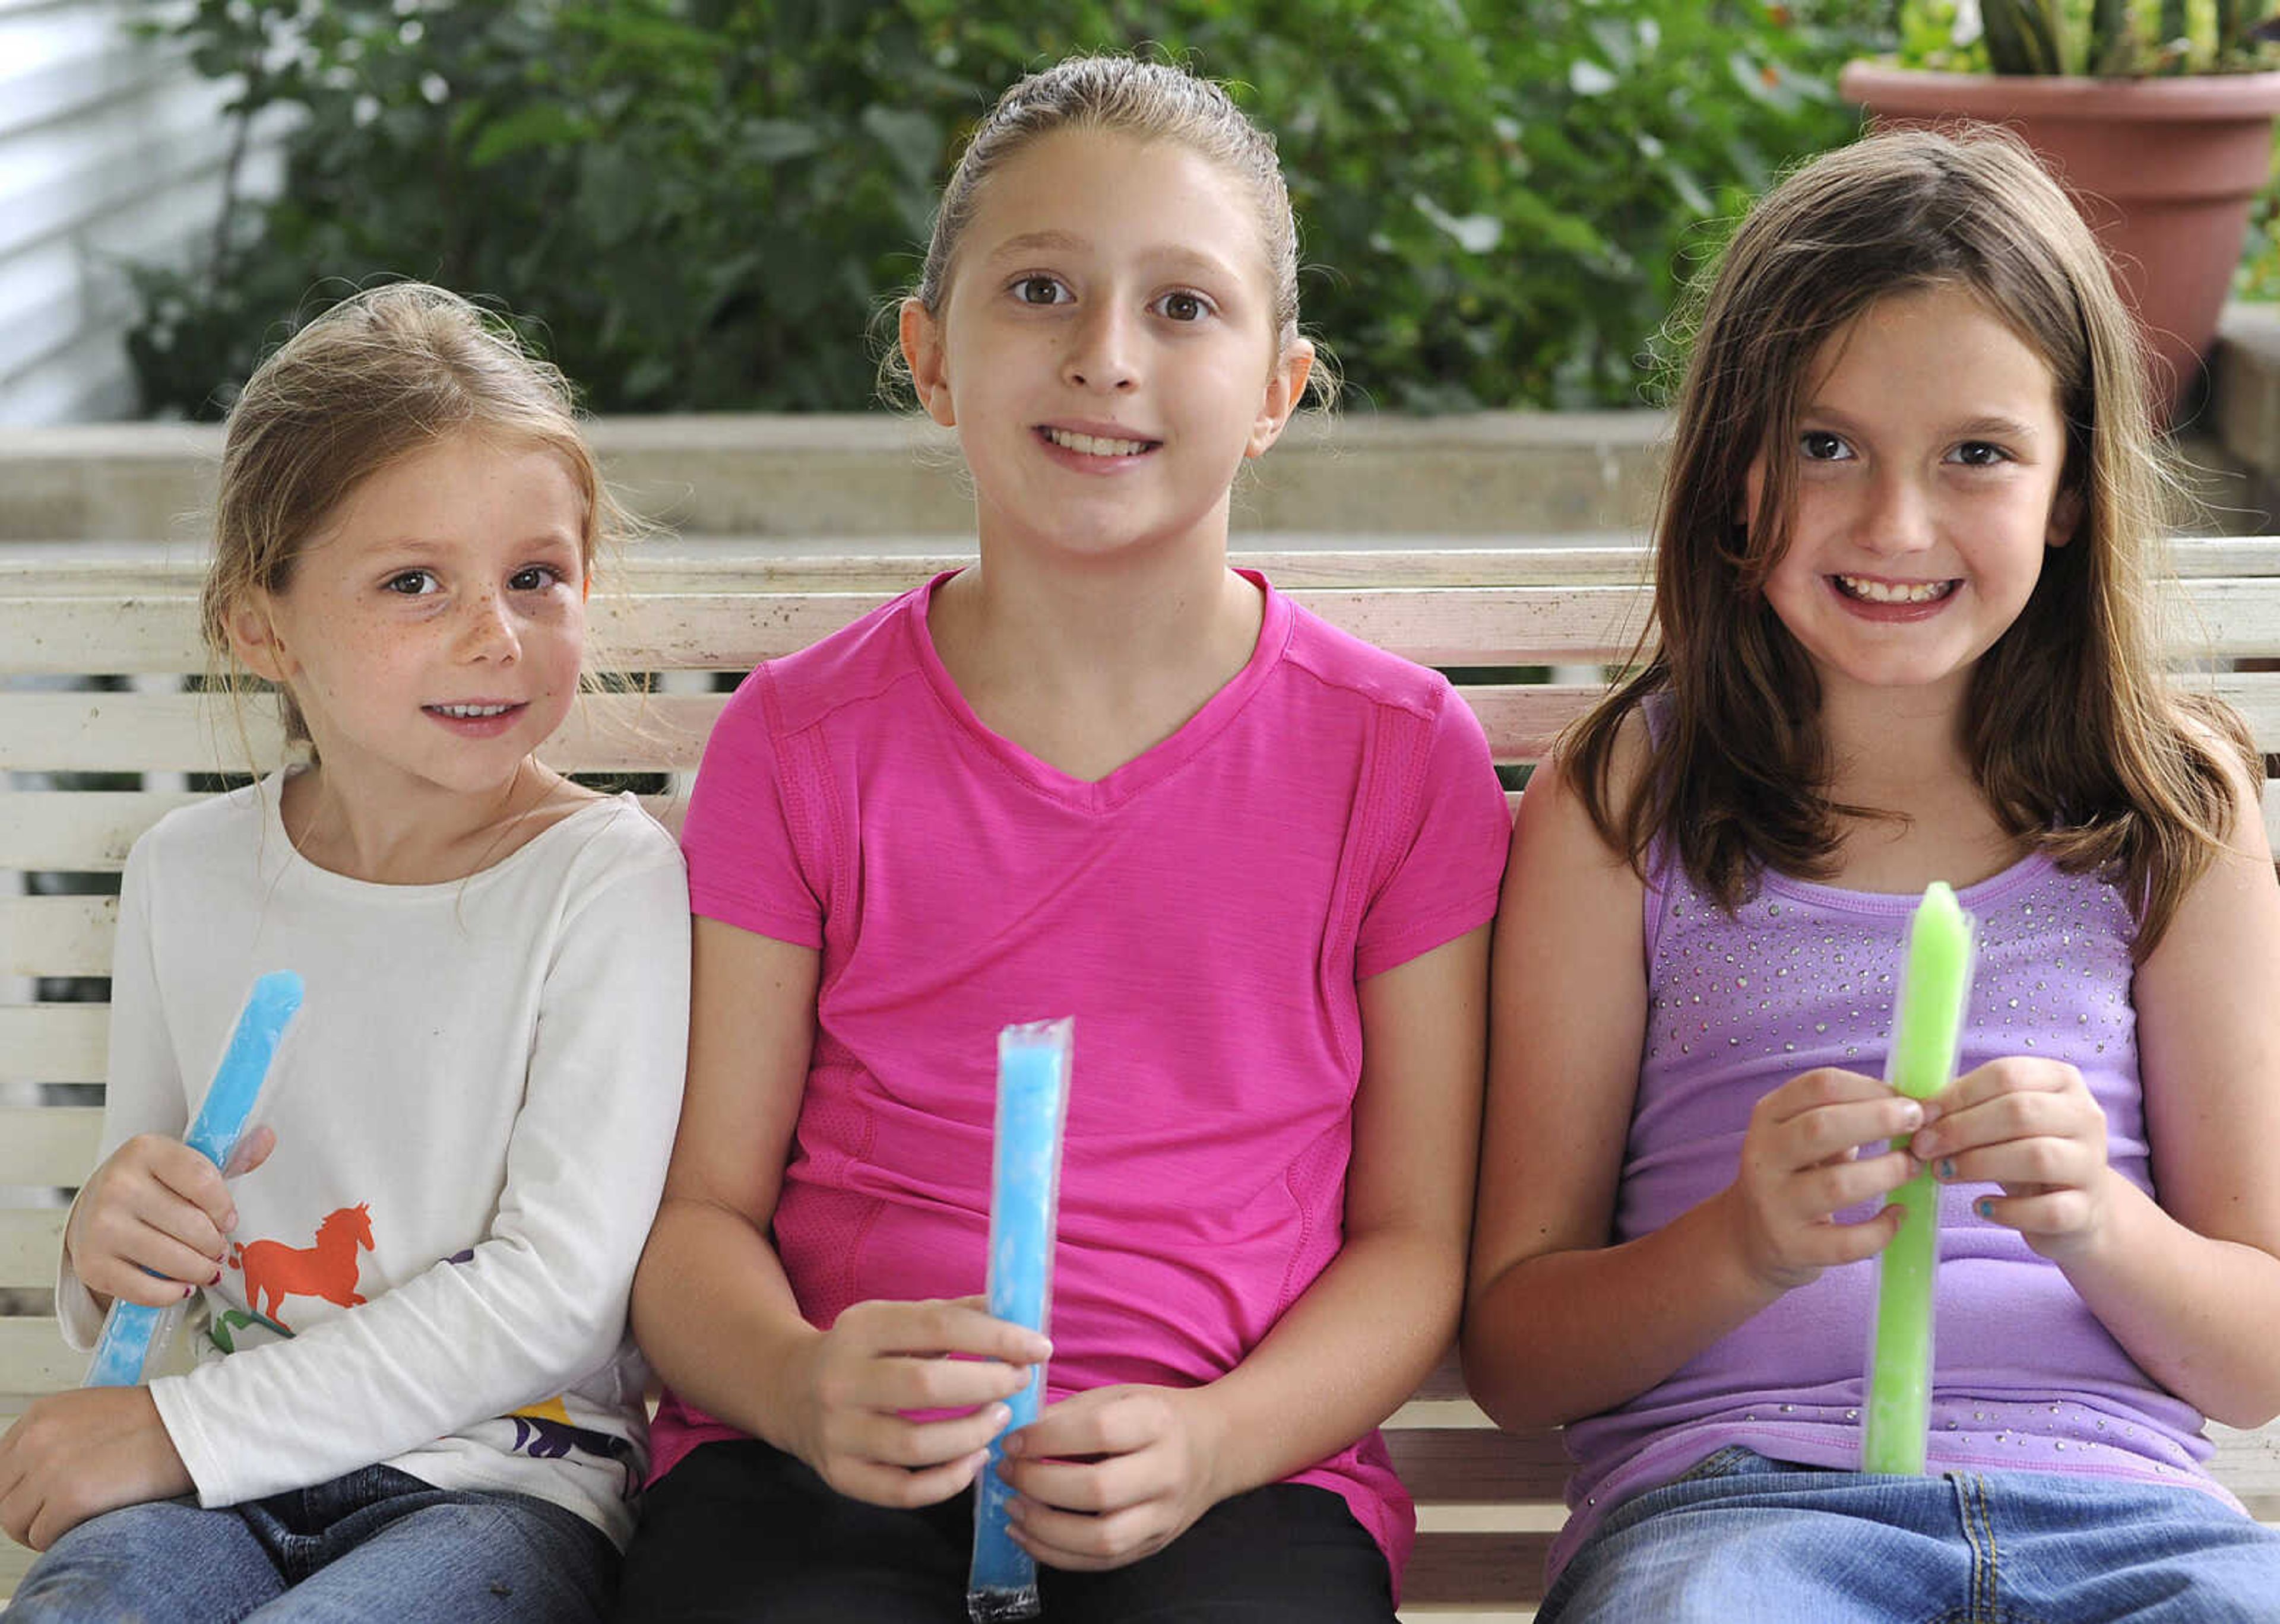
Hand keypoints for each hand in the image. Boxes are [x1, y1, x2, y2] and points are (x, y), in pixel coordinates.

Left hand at [0, 1386, 192, 1549]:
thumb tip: (32, 1476)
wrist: (190, 1427)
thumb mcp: (89, 1412)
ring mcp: (51, 1471)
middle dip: (25, 1512)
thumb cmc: (153, 1421)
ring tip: (68, 1523)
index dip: (18, 1489)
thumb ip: (52, 1437)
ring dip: (38, 1528)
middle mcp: (37, 1441)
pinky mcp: (72, 1499)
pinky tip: (82, 1525)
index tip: (36, 1499)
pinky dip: (58, 1539)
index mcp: (41, 1416)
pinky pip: (42, 1536)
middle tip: (53, 1516)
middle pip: (2, 1497)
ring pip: (14, 1522)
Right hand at [64, 1131, 271, 1307]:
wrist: (93, 1210)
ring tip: (205, 1267)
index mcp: (145, 1150)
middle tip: (217, 1249)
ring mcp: (100, 1226)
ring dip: (201, 1269)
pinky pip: (147, 1290)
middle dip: (215, 1244)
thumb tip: (268, 1138)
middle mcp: (118, 1185)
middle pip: (193, 1226)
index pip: (204, 1181)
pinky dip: (173, 1293)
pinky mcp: (91, 1265)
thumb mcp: (185, 1164)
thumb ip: (231, 1156)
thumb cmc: (151, 1186)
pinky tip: (181, 1285)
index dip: (225, 1208)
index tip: (227, 1219)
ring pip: (174, 1260)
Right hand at [789, 1295, 1047, 1508]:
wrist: (789, 1390)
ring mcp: (838, 1433)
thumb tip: (1020, 1316)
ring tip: (1000, 1419)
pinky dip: (949, 1481)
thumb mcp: (897, 1320)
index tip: (1039, 1347)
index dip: (997, 1337)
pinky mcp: (840, 1475)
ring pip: (917, 1446)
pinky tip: (975, 1458)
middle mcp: (842, 1380)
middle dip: (989, 1384)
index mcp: (861, 1328)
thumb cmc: (864, 1352)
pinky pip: (904, 1491)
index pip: (938, 1326)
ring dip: (973, 1434)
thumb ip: (955, 1316)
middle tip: (1020, 1382)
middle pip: (928, 1385)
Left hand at [997, 1384, 1226, 1570]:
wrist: (1215, 1447)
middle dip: (1039, 1484)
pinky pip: (1101, 1562)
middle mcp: (1166, 1471)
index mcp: (1157, 1422)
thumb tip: (1016, 1437)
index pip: (1098, 1431)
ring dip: (1045, 1528)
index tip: (1013, 1440)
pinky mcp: (1154, 1544)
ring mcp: (1163, 1515)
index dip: (1046, 1437)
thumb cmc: (1156, 1416)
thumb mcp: (1119, 1396)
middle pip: (1098, 1489)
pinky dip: (1057, 1555)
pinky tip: (1028, 1535)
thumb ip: (1070, 1413)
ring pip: (1101, 1538)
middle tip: (1008, 1472)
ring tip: (1013, 1509)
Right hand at [1722, 1067, 1927, 1292]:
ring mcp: (1774, 1203)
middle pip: (1822, 1127)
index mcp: (1768, 1116)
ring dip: (1887, 1173)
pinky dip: (1881, 1229)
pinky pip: (1846, 1242)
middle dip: (1880, 1120)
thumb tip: (1912, 1107)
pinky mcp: (1791, 1246)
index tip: (1907, 1099)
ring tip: (1913, 1167)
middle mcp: (1763, 1156)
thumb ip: (1843, 1119)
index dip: (1871, 1087)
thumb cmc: (1793, 1176)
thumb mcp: (1801, 1138)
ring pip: (1837, 1184)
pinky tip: (1897, 1216)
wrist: (1749, 1238)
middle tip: (1919, 1124)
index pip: (1819, 1086)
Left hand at [1910, 1056, 2114, 1260]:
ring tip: (1943, 1173)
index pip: (2006, 1075)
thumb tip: (1916, 1112)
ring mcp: (2091, 1164)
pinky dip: (2009, 1210)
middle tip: (1922, 1148)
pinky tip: (1981, 1207)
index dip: (1956, 1095)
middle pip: (2019, 1113)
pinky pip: (2049, 1210)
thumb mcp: (1998, 1121)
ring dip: (1978, 1164)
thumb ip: (1966, 1108)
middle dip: (1960, 1130)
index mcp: (2061, 1081)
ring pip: (2036, 1157)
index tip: (1919, 1116)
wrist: (2071, 1209)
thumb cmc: (2021, 1152)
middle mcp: (2085, 1116)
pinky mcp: (2088, 1210)